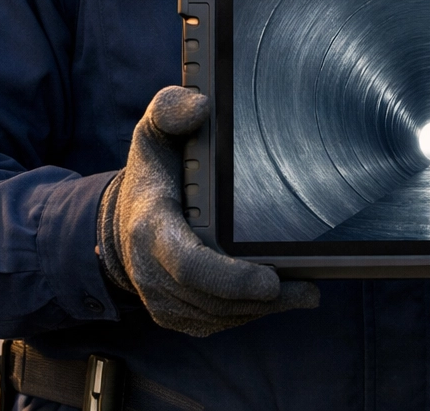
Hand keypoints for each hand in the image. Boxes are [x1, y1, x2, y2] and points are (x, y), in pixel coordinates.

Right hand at [97, 86, 319, 336]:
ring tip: (304, 293)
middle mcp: (152, 273)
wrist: (123, 222)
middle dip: (259, 300)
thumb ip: (170, 109)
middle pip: (212, 299)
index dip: (229, 279)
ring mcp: (163, 300)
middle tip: (306, 288)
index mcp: (150, 228)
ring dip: (262, 310)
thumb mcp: (153, 132)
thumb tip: (201, 106)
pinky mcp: (178, 316)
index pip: (188, 265)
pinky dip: (251, 315)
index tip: (269, 280)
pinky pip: (217, 323)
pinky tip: (284, 300)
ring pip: (219, 316)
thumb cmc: (152, 173)